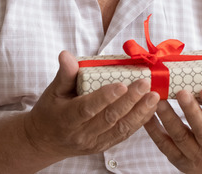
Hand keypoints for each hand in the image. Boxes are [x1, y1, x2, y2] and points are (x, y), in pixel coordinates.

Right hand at [24, 51, 159, 159]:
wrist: (46, 141)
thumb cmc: (50, 111)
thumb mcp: (52, 92)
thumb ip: (64, 74)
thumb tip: (67, 54)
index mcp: (67, 119)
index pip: (88, 108)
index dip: (105, 97)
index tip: (122, 85)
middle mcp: (81, 134)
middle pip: (109, 118)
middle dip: (130, 101)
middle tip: (145, 84)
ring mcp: (94, 142)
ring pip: (120, 128)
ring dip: (140, 112)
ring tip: (154, 96)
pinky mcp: (104, 146)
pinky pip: (124, 134)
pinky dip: (139, 122)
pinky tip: (150, 109)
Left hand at [144, 88, 201, 173]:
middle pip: (201, 130)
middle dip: (191, 110)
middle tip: (181, 92)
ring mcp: (195, 157)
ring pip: (180, 137)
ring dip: (168, 117)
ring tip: (160, 100)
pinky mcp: (179, 161)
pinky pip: (164, 145)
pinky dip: (154, 130)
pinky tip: (148, 115)